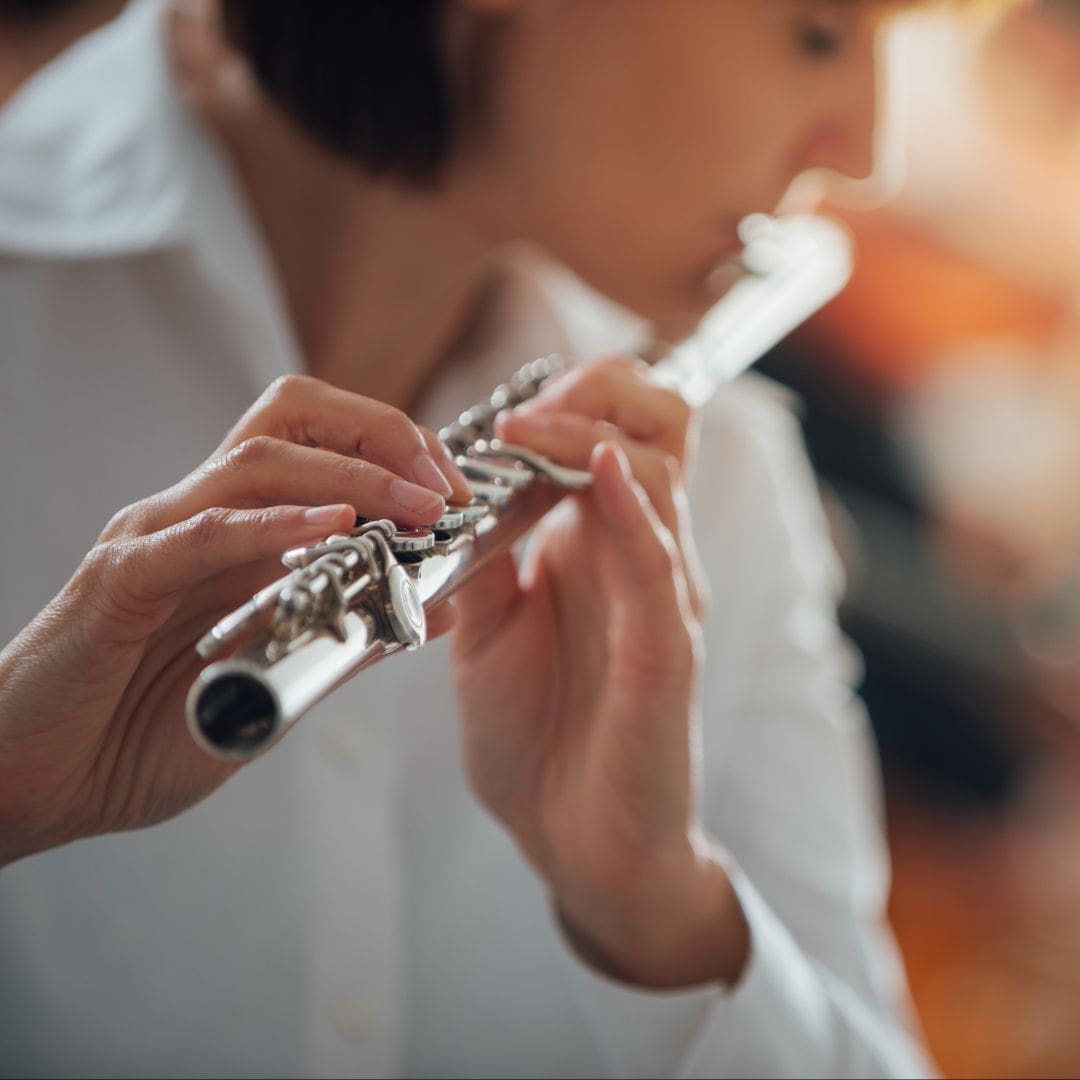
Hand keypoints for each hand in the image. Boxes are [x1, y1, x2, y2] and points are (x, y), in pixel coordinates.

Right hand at [0, 375, 469, 866]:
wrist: (37, 783)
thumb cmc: (142, 733)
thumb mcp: (276, 682)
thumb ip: (351, 639)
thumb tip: (439, 606)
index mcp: (239, 533)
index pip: (323, 443)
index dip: (399, 452)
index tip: (459, 498)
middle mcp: (200, 517)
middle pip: (293, 418)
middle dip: (384, 435)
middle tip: (444, 489)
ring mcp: (157, 539)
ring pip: (257, 460)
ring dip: (352, 477)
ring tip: (416, 506)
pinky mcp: (121, 581)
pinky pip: (201, 533)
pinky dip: (273, 524)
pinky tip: (334, 529)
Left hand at [453, 358, 747, 988]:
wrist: (576, 843)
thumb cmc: (539, 740)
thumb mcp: (487, 634)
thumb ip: (483, 562)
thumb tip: (452, 495)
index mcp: (602, 551)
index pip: (619, 436)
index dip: (573, 401)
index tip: (505, 411)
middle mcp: (644, 562)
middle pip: (661, 432)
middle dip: (599, 393)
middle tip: (527, 409)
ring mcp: (663, 601)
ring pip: (659, 480)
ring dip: (590, 437)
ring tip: (529, 428)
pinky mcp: (668, 653)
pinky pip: (659, 565)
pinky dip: (632, 511)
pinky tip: (598, 474)